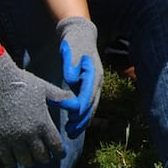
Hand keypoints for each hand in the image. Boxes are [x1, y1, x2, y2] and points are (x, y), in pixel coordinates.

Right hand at [0, 48, 72, 167]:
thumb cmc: (23, 83)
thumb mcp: (46, 89)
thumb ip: (61, 97)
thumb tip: (76, 103)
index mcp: (43, 122)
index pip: (56, 145)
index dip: (59, 153)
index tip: (60, 155)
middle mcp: (29, 133)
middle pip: (41, 156)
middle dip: (45, 158)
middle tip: (46, 157)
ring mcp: (13, 137)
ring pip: (25, 160)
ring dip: (29, 162)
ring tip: (30, 160)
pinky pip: (6, 158)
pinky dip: (12, 163)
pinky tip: (14, 162)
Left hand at [56, 17, 101, 131]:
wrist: (81, 35)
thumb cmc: (74, 43)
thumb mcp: (71, 51)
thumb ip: (71, 65)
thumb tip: (71, 80)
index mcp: (93, 72)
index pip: (88, 93)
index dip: (80, 106)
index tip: (70, 116)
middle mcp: (97, 80)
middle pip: (92, 104)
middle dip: (82, 119)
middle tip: (71, 132)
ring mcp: (95, 84)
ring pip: (91, 106)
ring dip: (83, 121)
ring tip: (71, 133)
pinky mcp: (89, 86)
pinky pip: (88, 103)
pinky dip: (83, 115)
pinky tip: (75, 124)